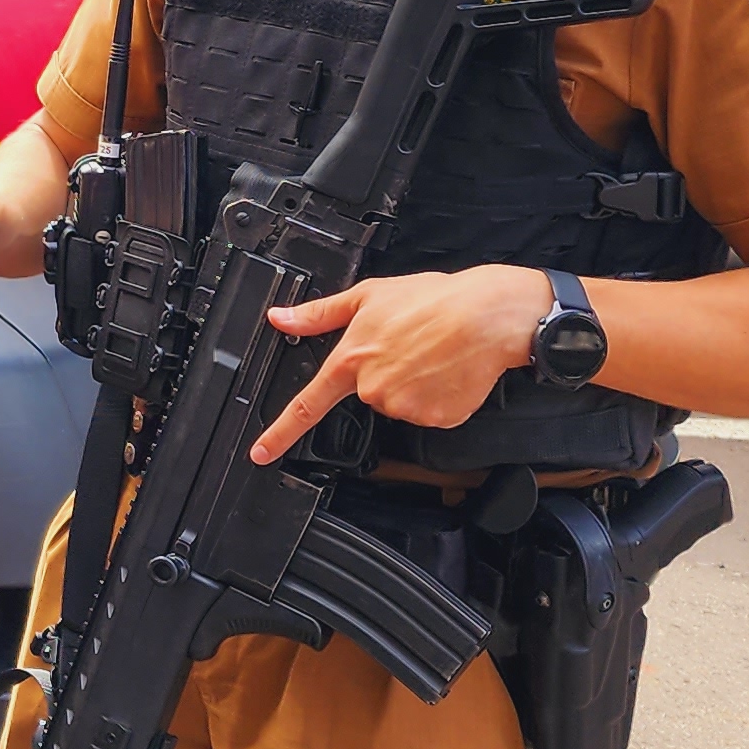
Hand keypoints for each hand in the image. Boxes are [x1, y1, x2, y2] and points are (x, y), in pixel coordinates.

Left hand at [247, 264, 550, 463]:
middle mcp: (373, 389)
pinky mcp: (436, 418)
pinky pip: (430, 412)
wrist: (488, 316)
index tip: (261, 453)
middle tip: (409, 345)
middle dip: (385, 373)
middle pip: (369, 395)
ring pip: (401, 403)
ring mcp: (405, 407)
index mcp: (351, 360)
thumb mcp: (369, 295)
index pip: (306, 405)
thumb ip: (320, 313)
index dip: (280, 433)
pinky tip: (448, 370)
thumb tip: (281, 317)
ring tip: (433, 353)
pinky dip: (439, 395)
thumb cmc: (433, 300)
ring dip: (414, 384)